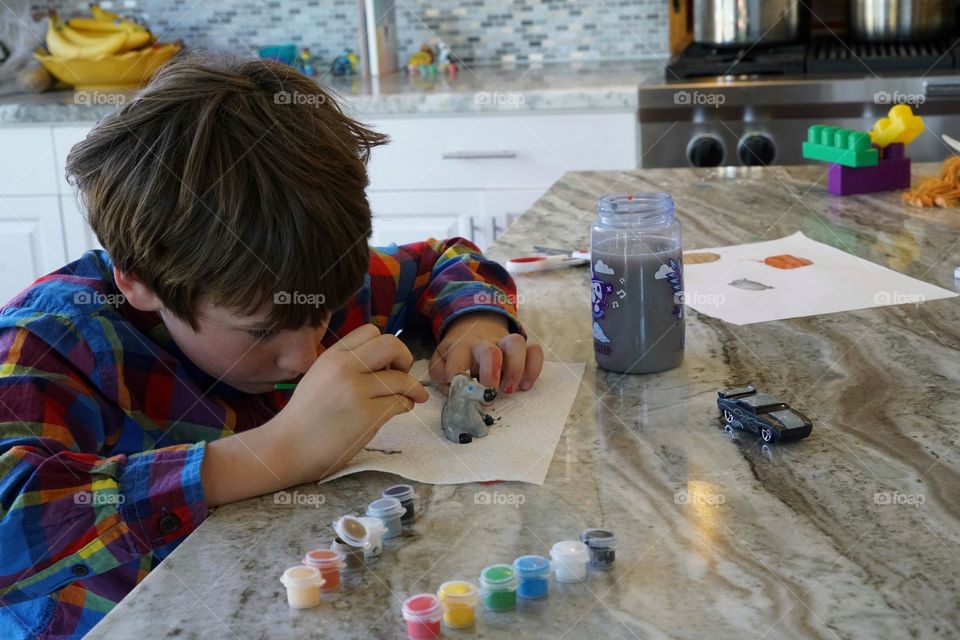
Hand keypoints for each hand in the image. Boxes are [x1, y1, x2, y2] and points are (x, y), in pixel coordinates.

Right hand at [201, 324, 428, 504]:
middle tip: (403, 374)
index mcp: (332, 355)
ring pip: (401, 378)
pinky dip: (405, 406)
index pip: (371, 331)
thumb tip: (386, 364)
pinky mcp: (366, 415)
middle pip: (391, 345)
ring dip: (412, 389)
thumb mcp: (320, 377)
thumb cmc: (305, 417)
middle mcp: (344, 367)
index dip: (386, 346)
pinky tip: (398, 411)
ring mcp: (356, 391)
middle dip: (405, 358)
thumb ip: (347, 366)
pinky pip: (399, 403)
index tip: (387, 363)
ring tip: (409, 399)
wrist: (287, 448)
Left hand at [429, 312, 542, 393]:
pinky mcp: (523, 347)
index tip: (459, 392)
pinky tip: (525, 385)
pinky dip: (533, 369)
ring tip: (509, 390)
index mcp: (461, 347)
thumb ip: (440, 375)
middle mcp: (484, 343)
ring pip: (516, 344)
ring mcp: (505, 342)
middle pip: (490, 351)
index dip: (457, 376)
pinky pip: (535, 351)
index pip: (457, 359)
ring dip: (515, 369)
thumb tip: (450, 389)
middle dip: (491, 375)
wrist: (474, 326)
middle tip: (489, 395)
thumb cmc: (458, 352)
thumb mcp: (442, 359)